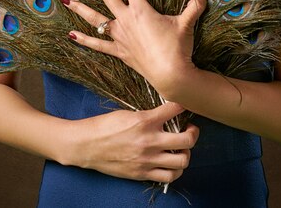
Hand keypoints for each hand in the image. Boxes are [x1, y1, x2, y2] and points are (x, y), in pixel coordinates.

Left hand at [60, 0, 207, 96]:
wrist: (171, 75)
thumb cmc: (178, 48)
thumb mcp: (187, 24)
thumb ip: (194, 5)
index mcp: (141, 10)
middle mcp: (126, 20)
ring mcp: (120, 36)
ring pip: (94, 18)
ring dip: (79, 6)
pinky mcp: (119, 51)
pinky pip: (98, 44)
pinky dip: (84, 39)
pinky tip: (71, 34)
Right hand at [65, 101, 198, 183]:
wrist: (87, 145)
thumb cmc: (105, 126)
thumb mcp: (128, 113)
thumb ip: (149, 115)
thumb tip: (166, 114)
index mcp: (145, 120)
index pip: (175, 109)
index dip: (184, 104)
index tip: (186, 104)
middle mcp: (150, 141)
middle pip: (187, 139)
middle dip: (194, 133)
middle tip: (190, 129)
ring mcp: (148, 159)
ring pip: (182, 161)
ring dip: (186, 153)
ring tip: (181, 148)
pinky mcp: (143, 173)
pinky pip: (169, 176)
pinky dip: (175, 170)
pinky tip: (171, 163)